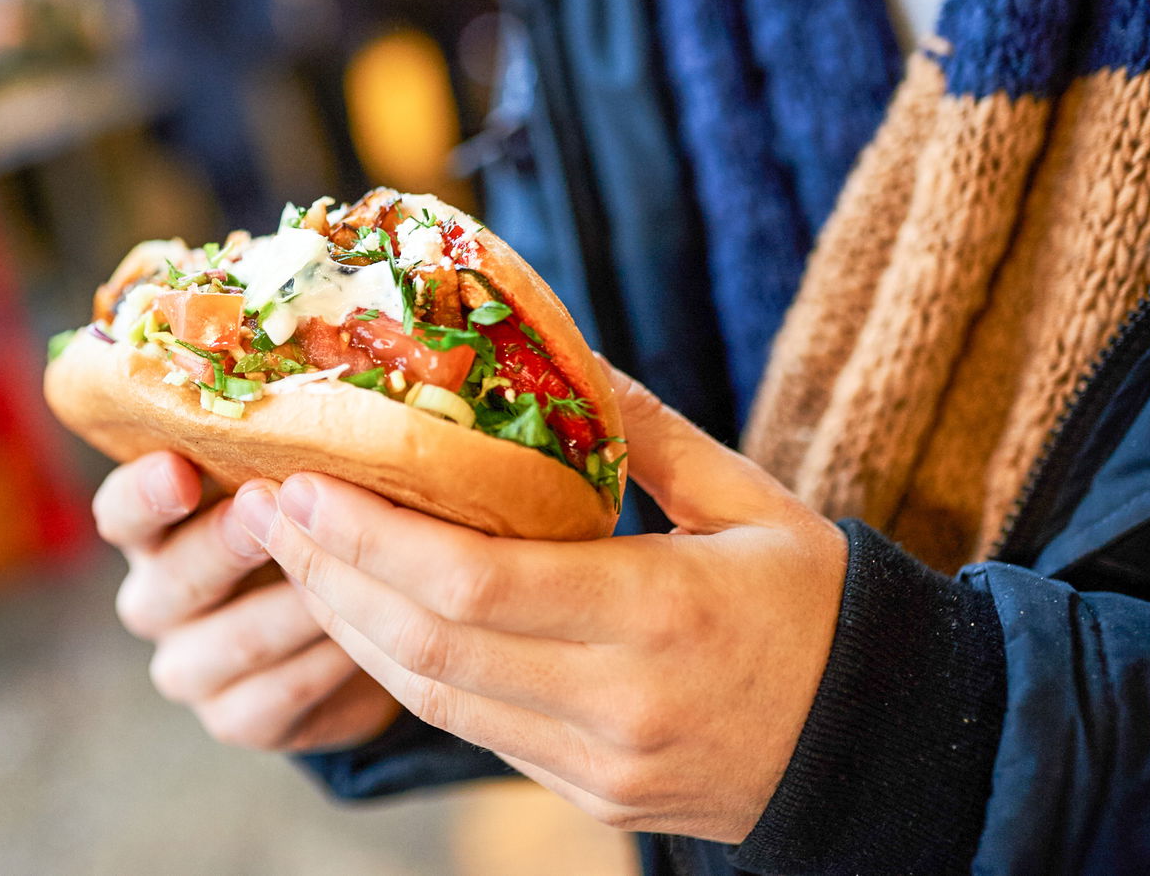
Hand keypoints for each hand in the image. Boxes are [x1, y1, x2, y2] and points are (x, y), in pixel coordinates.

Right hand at [95, 452, 399, 751]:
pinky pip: (276, 694)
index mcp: (154, 530)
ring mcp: (189, 665)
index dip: (144, 493)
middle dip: (225, 546)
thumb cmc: (309, 527)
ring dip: (292, 608)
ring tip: (348, 576)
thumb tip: (318, 411)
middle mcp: (156, 598)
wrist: (349, 629)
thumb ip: (281, 458)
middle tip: (265, 515)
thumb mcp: (289, 486)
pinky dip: (322, 666)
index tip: (178, 472)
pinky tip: (363, 641)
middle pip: (173, 576)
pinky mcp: (234, 717)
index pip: (121, 510)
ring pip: (232, 640)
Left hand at [238, 365, 847, 840]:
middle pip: (426, 645)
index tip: (302, 482)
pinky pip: (468, 728)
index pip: (473, 585)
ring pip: (430, 696)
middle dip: (329, 575)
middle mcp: (615, 703)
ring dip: (347, 624)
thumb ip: (651, 434)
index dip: (370, 537)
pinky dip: (402, 668)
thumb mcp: (753, 504)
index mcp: (661, 616)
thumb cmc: (821, 608)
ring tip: (295, 554)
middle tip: (267, 507)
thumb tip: (566, 356)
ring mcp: (595, 762)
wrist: (882, 747)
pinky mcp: (587, 793)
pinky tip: (365, 613)